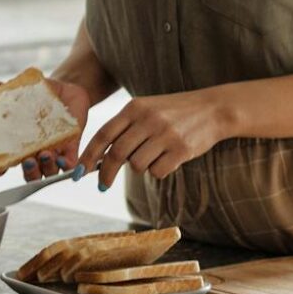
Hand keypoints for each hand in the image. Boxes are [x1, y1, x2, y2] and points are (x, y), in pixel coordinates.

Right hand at [0, 76, 91, 180]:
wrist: (66, 90)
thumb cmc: (37, 95)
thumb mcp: (17, 91)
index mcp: (17, 145)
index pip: (2, 165)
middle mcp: (34, 153)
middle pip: (28, 175)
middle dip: (28, 172)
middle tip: (27, 161)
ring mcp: (53, 153)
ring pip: (48, 172)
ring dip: (46, 168)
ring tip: (45, 154)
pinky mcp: (71, 148)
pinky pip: (70, 165)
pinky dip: (66, 166)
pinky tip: (62, 158)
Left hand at [79, 89, 227, 188]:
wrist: (213, 109)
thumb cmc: (174, 112)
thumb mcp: (147, 110)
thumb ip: (125, 128)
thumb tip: (100, 158)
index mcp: (135, 107)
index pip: (103, 134)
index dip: (88, 156)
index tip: (79, 173)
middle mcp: (148, 119)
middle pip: (116, 154)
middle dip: (106, 174)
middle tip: (103, 185)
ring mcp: (165, 134)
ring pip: (137, 165)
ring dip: (140, 168)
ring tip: (153, 156)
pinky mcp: (181, 150)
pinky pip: (158, 171)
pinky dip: (158, 171)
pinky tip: (168, 159)